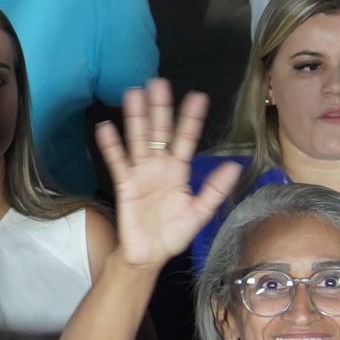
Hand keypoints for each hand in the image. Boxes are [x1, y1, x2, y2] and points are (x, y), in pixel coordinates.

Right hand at [93, 81, 246, 265]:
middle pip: (160, 132)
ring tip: (133, 94)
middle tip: (158, 83)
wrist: (148, 256)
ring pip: (138, 140)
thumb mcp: (199, 214)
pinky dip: (111, 146)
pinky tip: (105, 128)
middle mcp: (160, 167)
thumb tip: (234, 166)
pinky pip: (117, 162)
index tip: (198, 97)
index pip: (186, 139)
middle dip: (160, 108)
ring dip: (136, 118)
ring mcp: (141, 173)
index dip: (191, 119)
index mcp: (179, 172)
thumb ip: (214, 190)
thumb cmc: (173, 235)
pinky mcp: (125, 184)